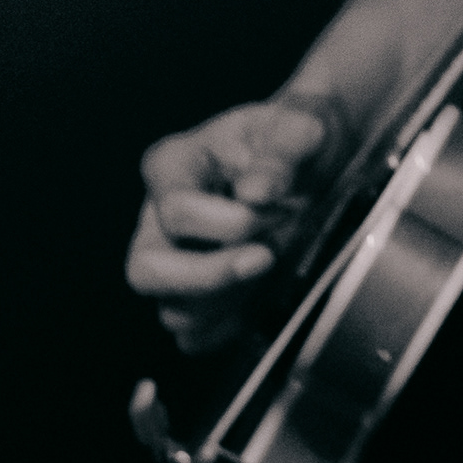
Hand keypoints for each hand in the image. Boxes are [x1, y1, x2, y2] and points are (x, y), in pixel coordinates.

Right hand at [126, 98, 337, 354]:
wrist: (315, 161)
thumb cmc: (295, 138)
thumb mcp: (301, 127)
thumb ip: (281, 152)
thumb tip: (256, 191)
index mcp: (173, 165)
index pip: (174, 210)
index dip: (231, 221)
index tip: (279, 209)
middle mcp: (158, 218)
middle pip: (147, 269)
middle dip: (210, 275)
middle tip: (267, 257)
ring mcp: (172, 261)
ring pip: (170, 310)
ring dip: (228, 302)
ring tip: (272, 270)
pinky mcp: (197, 297)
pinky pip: (195, 336)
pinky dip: (231, 327)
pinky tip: (265, 298)